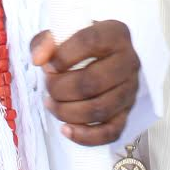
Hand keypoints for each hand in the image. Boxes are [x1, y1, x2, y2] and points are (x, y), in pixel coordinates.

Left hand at [31, 20, 140, 145]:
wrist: (102, 56)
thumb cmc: (79, 45)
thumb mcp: (61, 34)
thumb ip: (45, 41)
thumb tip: (39, 59)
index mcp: (115, 33)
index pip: (91, 42)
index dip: (63, 56)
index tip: (46, 65)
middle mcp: (129, 61)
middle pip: (93, 82)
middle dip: (61, 88)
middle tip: (48, 86)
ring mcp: (130, 89)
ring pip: (99, 109)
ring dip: (67, 111)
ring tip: (51, 103)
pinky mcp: (127, 113)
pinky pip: (110, 132)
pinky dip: (85, 136)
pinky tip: (65, 129)